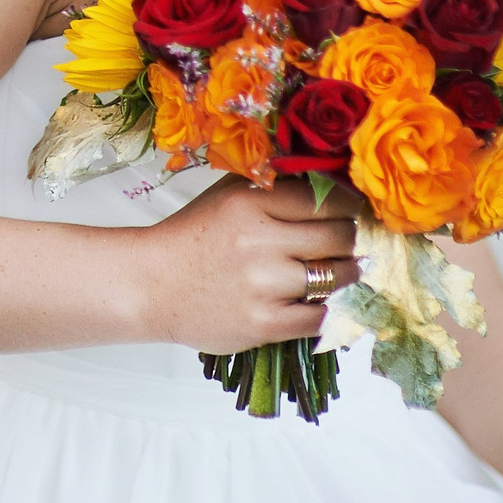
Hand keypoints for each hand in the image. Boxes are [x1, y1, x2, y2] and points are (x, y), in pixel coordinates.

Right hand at [131, 175, 358, 351]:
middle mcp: (260, 241)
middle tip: (346, 241)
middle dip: (349, 238)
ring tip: (338, 269)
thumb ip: (272, 185)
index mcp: (251, 202)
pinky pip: (319, 317)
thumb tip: (327, 179)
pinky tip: (317, 300)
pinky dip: (325, 310)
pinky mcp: (264, 323)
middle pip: (339, 236)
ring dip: (344, 274)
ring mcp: (264, 285)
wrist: (150, 285)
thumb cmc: (192, 238)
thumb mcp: (227, 196)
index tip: (353, 211)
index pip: (326, 198)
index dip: (348, 205)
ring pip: (336, 276)